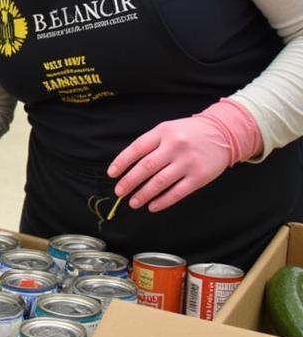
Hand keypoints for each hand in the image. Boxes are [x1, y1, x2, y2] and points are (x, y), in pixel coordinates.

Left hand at [107, 113, 236, 212]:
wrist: (224, 133)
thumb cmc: (189, 133)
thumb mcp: (168, 129)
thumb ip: (149, 144)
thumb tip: (127, 166)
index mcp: (163, 132)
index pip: (137, 148)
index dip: (122, 162)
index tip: (112, 174)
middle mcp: (175, 146)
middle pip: (146, 167)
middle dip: (129, 182)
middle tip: (119, 192)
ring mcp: (188, 162)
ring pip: (160, 182)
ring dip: (143, 194)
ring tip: (133, 202)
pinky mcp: (199, 177)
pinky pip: (177, 192)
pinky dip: (163, 201)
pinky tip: (152, 206)